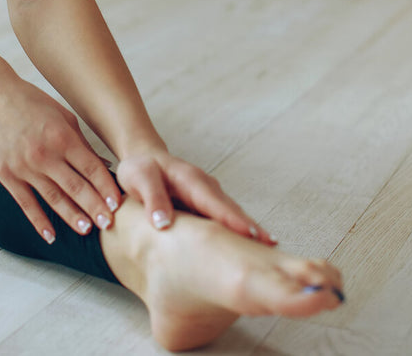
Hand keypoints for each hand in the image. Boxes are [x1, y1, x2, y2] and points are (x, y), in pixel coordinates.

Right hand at [0, 80, 121, 242]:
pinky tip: (50, 235)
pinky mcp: (7, 175)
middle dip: (94, 207)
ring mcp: (24, 166)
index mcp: (62, 137)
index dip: (106, 188)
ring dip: (71, 216)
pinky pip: (26, 203)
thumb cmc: (34, 104)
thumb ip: (82, 144)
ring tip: (86, 230)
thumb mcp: (64, 117)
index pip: (90, 168)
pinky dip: (38, 221)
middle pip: (75, 187)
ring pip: (53, 198)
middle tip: (109, 225)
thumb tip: (103, 167)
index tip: (118, 204)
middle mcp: (44, 154)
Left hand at [116, 150, 275, 244]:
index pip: (214, 203)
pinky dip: (240, 232)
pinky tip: (250, 249)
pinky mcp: (208, 205)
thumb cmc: (141, 169)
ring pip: (233, 215)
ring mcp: (210, 196)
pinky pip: (226, 219)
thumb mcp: (139, 179)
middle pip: (233, 210)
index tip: (248, 235)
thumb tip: (163, 224)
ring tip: (268, 253)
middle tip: (272, 249)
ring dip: (250, 232)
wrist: (144, 159)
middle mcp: (207, 187)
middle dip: (252, 228)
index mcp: (192, 180)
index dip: (232, 219)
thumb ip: (152, 199)